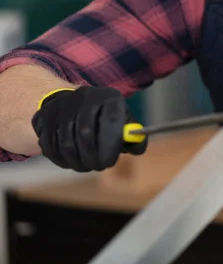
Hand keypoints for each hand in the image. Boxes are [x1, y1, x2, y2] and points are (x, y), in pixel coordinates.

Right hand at [32, 86, 146, 171]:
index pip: (111, 120)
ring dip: (77, 161)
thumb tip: (137, 149)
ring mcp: (62, 106)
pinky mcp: (44, 116)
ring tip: (86, 165)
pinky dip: (62, 159)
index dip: (111, 144)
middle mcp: (85, 96)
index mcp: (109, 97)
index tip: (110, 162)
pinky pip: (50, 146)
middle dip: (92, 157)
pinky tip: (71, 160)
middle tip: (98, 167)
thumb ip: (134, 138)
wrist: (72, 104)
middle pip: (85, 133)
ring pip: (66, 142)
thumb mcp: (123, 122)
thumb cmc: (104, 118)